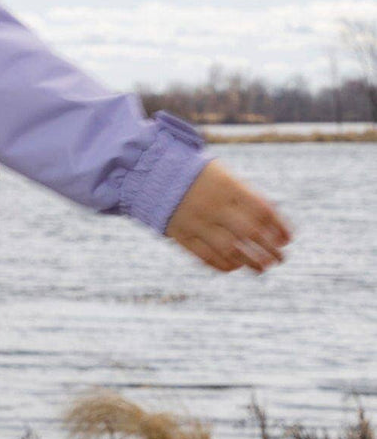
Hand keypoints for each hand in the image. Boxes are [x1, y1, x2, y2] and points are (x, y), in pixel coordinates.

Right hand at [165, 160, 293, 273]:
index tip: (287, 239)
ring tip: (262, 268)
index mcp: (227, 185)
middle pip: (249, 232)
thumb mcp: (222, 175)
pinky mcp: (180, 234)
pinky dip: (224, 265)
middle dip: (269, 249)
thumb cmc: (196, 174)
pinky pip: (206, 256)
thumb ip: (245, 197)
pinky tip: (235, 266)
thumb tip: (273, 226)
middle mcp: (213, 204)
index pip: (262, 210)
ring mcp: (196, 221)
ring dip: (251, 262)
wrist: (151, 171)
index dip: (279, 227)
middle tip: (280, 259)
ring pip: (230, 249)